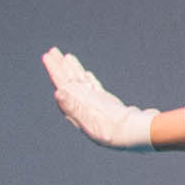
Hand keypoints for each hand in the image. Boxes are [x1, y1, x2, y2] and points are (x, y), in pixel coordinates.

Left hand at [45, 46, 161, 148]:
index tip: (47, 57)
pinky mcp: (107, 103)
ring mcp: (95, 103)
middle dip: (59, 66)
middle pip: (69, 81)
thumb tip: (58, 92)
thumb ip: (74, 105)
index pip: (63, 84)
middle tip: (52, 51)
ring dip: (72, 69)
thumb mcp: (92, 117)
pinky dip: (88, 79)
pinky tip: (85, 73)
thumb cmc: (115, 128)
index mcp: (78, 107)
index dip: (54, 70)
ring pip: (81, 82)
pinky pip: (94, 87)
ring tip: (66, 56)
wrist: (137, 133)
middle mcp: (84, 105)